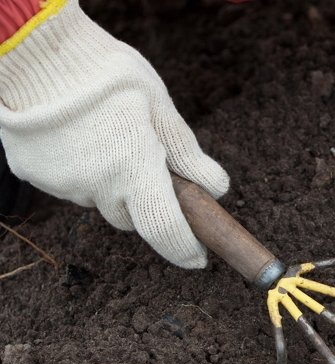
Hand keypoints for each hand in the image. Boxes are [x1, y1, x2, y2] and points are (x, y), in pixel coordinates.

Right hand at [0, 0, 227, 267]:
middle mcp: (96, 185)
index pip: (165, 229)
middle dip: (144, 201)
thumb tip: (216, 189)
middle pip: (130, 215)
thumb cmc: (109, 74)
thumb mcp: (160, 108)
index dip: (185, 249)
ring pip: (98, 199)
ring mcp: (61, 183)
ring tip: (107, 137)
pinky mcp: (34, 175)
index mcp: (134, 168)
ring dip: (110, 183)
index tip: (198, 258)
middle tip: (147, 162)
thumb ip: (187, 154)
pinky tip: (78, 137)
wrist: (36, 51)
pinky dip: (80, 170)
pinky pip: (69, 185)